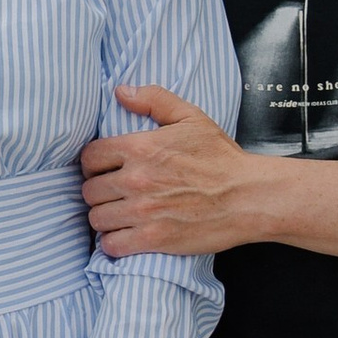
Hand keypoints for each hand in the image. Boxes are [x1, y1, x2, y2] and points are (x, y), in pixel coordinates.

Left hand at [81, 83, 259, 255]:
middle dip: (99, 192)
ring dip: (105, 218)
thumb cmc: (221, 158)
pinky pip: (112, 245)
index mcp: (140, 147)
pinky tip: (125, 236)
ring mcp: (143, 211)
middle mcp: (136, 179)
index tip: (104, 170)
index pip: (89, 157)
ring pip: (97, 219)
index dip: (93, 165)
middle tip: (113, 195)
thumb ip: (154, 99)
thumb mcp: (191, 117)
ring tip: (118, 216)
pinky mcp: (153, 239)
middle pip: (89, 191)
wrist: (247, 196)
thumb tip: (122, 92)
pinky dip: (114, 243)